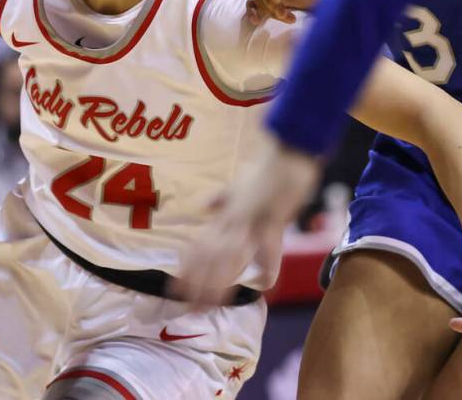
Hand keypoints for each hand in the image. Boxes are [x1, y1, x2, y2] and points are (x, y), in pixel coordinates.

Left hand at [173, 134, 321, 305]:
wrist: (285, 154)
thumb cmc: (264, 169)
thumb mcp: (236, 183)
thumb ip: (220, 197)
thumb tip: (204, 205)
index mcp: (226, 216)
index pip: (200, 246)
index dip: (188, 268)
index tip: (176, 287)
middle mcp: (233, 221)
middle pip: (210, 257)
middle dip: (198, 283)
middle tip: (187, 307)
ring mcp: (251, 222)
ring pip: (229, 257)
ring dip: (218, 282)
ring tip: (210, 304)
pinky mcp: (272, 220)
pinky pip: (268, 247)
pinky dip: (267, 267)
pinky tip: (264, 285)